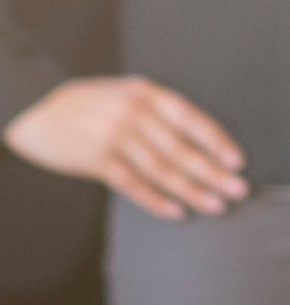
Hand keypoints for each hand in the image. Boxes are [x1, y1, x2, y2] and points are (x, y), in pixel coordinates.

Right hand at [4, 77, 248, 220]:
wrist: (37, 108)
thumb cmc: (89, 104)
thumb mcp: (127, 94)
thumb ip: (157, 112)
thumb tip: (196, 139)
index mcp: (147, 93)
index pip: (191, 118)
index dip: (217, 141)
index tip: (237, 161)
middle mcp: (135, 113)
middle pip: (181, 148)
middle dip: (213, 172)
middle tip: (238, 189)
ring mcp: (115, 137)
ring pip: (162, 169)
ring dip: (192, 190)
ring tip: (215, 204)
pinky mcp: (95, 160)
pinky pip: (132, 185)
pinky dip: (156, 200)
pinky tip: (176, 211)